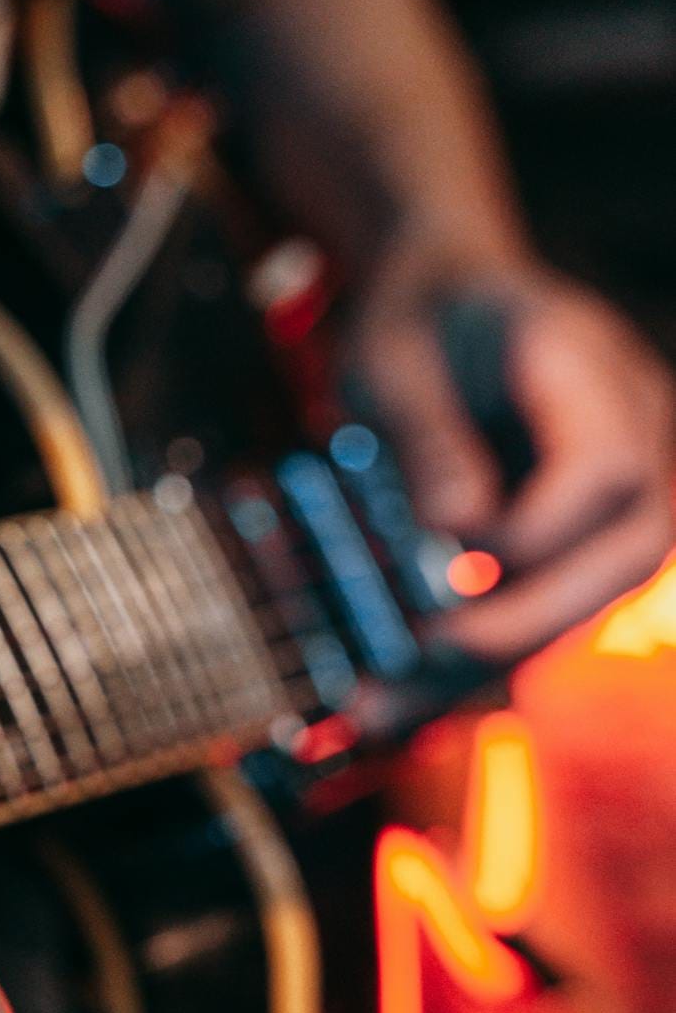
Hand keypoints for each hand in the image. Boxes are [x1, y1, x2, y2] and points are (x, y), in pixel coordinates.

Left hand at [345, 256, 675, 660]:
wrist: (440, 307)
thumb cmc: (414, 320)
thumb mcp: (393, 356)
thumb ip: (427, 434)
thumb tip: (455, 527)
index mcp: (592, 369)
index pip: (608, 468)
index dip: (533, 529)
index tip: (441, 551)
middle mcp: (634, 437)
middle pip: (626, 556)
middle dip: (524, 621)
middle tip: (417, 658)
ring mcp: (614, 501)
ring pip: (584, 605)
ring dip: (483, 665)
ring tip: (378, 704)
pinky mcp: (573, 551)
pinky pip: (536, 616)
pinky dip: (464, 663)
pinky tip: (388, 699)